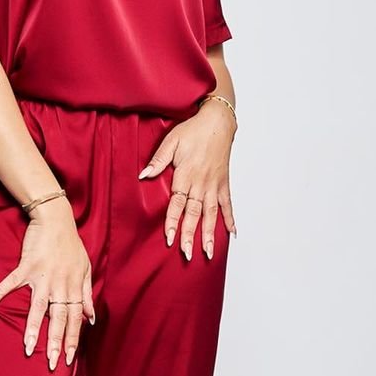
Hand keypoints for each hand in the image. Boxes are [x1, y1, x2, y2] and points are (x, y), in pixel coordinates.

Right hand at [0, 198, 95, 369]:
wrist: (56, 218)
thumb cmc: (71, 244)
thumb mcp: (86, 269)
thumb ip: (87, 295)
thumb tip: (91, 318)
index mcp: (74, 287)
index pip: (75, 319)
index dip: (73, 339)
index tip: (69, 358)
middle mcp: (60, 284)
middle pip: (59, 318)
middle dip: (56, 342)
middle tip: (52, 364)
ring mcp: (42, 276)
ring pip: (39, 307)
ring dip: (34, 328)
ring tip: (29, 348)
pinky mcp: (26, 266)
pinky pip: (11, 283)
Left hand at [138, 98, 237, 258]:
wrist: (217, 121)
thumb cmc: (193, 130)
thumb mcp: (171, 141)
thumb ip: (158, 160)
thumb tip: (143, 175)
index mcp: (186, 175)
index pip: (177, 203)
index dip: (172, 221)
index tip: (168, 238)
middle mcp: (201, 183)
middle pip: (195, 214)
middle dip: (190, 235)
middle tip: (188, 254)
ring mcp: (214, 184)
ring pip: (211, 213)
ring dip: (210, 233)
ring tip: (208, 252)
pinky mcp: (224, 183)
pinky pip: (228, 204)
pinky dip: (230, 219)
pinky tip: (232, 234)